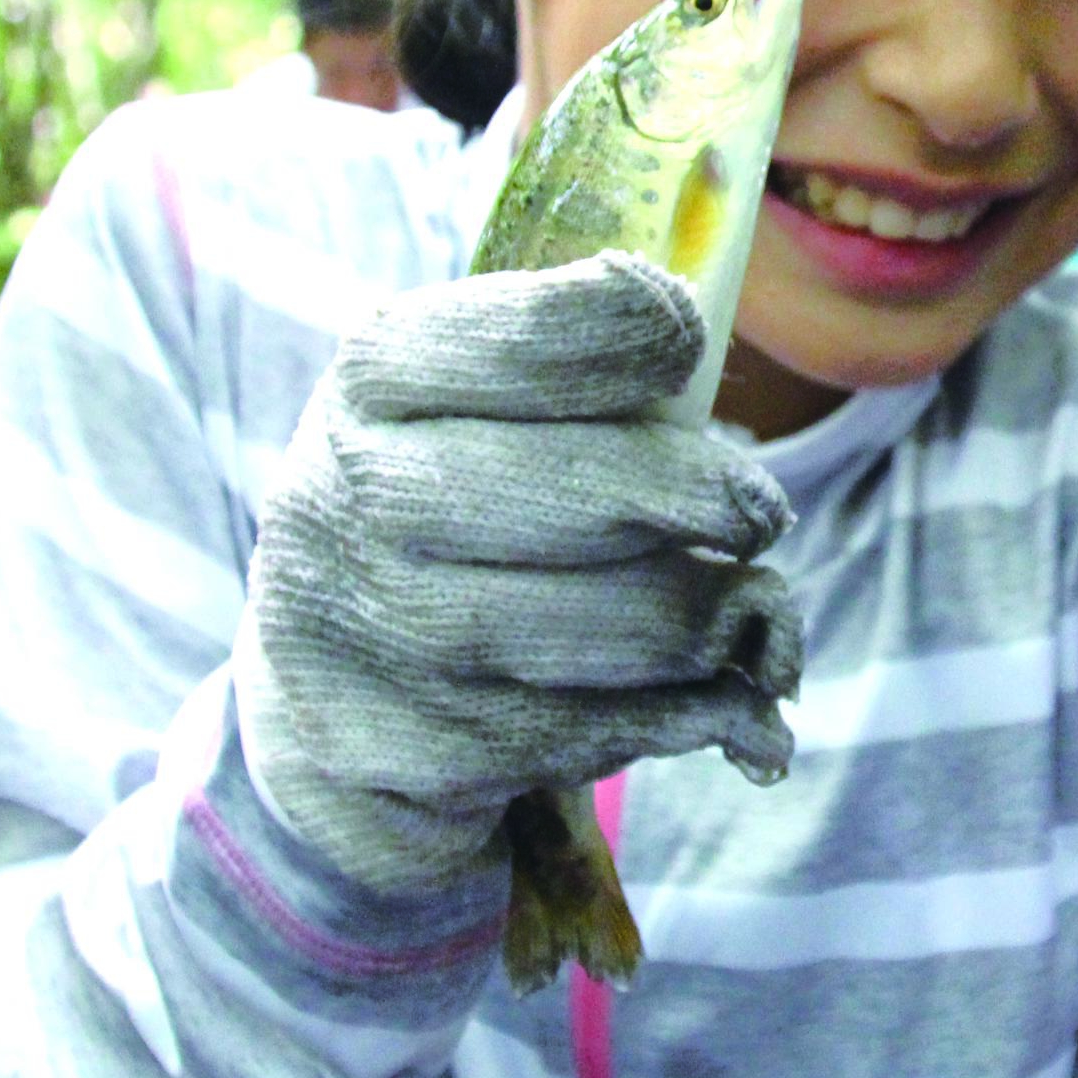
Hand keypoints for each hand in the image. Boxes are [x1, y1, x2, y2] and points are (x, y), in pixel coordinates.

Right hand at [237, 252, 800, 894]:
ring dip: (730, 620)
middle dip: (714, 500)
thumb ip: (570, 368)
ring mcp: (382, 635)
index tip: (690, 332)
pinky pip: (611, 728)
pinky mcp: (417, 749)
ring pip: (629, 626)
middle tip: (762, 514)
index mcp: (376, 382)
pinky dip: (701, 716)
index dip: (634, 328)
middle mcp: (360, 499)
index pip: (533, 339)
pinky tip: (736, 708)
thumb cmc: (437, 518)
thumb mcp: (457, 412)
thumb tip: (705, 331)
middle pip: (599, 493)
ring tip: (759, 615)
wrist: (316, 699)